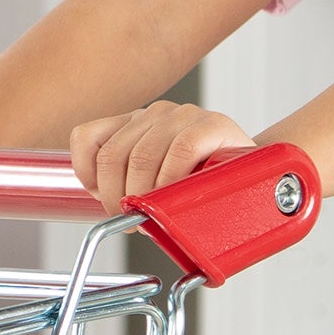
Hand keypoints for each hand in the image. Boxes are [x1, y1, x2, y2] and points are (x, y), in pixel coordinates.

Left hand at [68, 101, 255, 211]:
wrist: (247, 181)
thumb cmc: (195, 189)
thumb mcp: (147, 188)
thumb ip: (120, 188)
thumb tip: (106, 210)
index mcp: (133, 125)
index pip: (86, 138)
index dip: (89, 178)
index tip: (105, 201)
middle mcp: (155, 114)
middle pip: (112, 156)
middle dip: (118, 199)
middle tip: (133, 220)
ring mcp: (184, 115)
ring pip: (141, 157)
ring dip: (145, 197)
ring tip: (158, 214)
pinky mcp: (212, 124)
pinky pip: (179, 152)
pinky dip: (171, 181)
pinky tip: (177, 195)